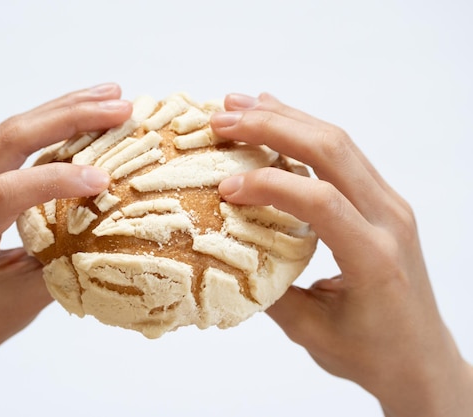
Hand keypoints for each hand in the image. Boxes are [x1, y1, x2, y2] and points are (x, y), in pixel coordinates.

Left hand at [0, 83, 132, 416]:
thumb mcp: (28, 298)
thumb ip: (68, 255)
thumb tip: (114, 219)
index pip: (7, 191)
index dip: (58, 178)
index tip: (104, 179)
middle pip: (8, 139)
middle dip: (70, 116)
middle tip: (119, 105)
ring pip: (6, 130)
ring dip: (61, 110)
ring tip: (108, 96)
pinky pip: (1, 140)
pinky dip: (43, 124)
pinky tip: (75, 114)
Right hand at [211, 93, 472, 416]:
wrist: (421, 360)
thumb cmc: (372, 354)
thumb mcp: (311, 332)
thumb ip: (267, 291)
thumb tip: (222, 252)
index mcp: (374, 256)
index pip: (321, 202)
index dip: (269, 186)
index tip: (225, 190)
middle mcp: (389, 219)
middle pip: (332, 150)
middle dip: (272, 127)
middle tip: (223, 120)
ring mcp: (390, 205)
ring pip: (339, 142)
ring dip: (287, 119)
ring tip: (240, 106)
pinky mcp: (383, 202)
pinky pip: (345, 155)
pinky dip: (306, 132)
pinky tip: (279, 121)